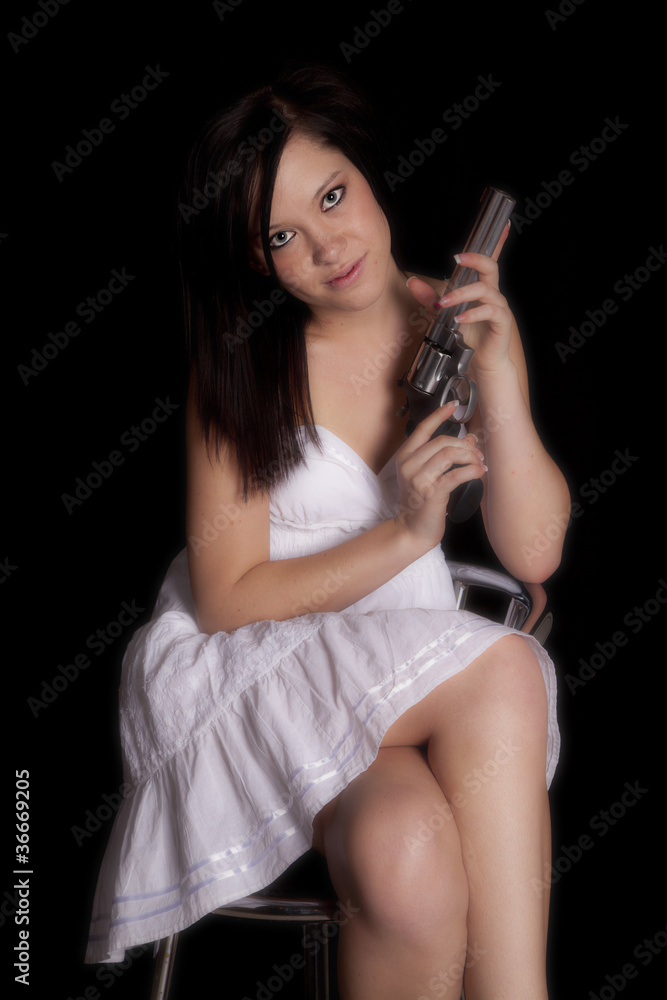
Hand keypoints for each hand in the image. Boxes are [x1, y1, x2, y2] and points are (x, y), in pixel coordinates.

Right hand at [394, 401, 485, 549]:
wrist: (412, 530)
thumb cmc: (420, 503)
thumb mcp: (426, 475)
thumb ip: (442, 456)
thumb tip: (469, 439)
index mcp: (405, 457)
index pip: (423, 428)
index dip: (439, 415)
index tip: (453, 406)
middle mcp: (409, 465)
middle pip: (442, 441)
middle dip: (465, 444)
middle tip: (477, 453)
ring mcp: (418, 479)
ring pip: (450, 454)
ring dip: (470, 456)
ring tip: (478, 463)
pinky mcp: (432, 493)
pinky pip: (456, 474)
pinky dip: (472, 470)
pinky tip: (479, 472)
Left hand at [407, 222, 515, 374]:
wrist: (481, 362)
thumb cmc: (467, 336)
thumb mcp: (444, 314)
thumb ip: (430, 298)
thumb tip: (412, 282)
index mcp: (482, 287)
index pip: (490, 260)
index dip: (498, 242)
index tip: (502, 224)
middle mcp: (492, 293)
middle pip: (490, 267)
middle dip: (474, 260)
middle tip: (456, 259)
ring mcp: (498, 306)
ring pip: (485, 290)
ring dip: (462, 294)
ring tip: (445, 304)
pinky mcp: (501, 322)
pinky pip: (490, 311)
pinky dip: (472, 314)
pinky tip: (459, 319)